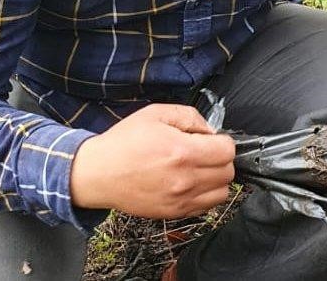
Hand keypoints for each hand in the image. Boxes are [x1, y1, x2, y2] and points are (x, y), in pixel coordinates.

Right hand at [69, 104, 235, 218]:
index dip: (222, 141)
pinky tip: (190, 183)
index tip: (209, 139)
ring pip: (222, 192)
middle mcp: (186, 179)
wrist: (98, 173)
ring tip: (199, 169)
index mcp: (183, 151)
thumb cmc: (123, 143)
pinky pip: (207, 207)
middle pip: (228, 171)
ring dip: (216, 178)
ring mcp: (181, 199)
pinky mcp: (175, 213)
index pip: (227, 150)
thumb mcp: (154, 113)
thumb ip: (188, 116)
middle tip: (203, 152)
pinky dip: (205, 195)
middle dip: (220, 158)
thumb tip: (209, 130)